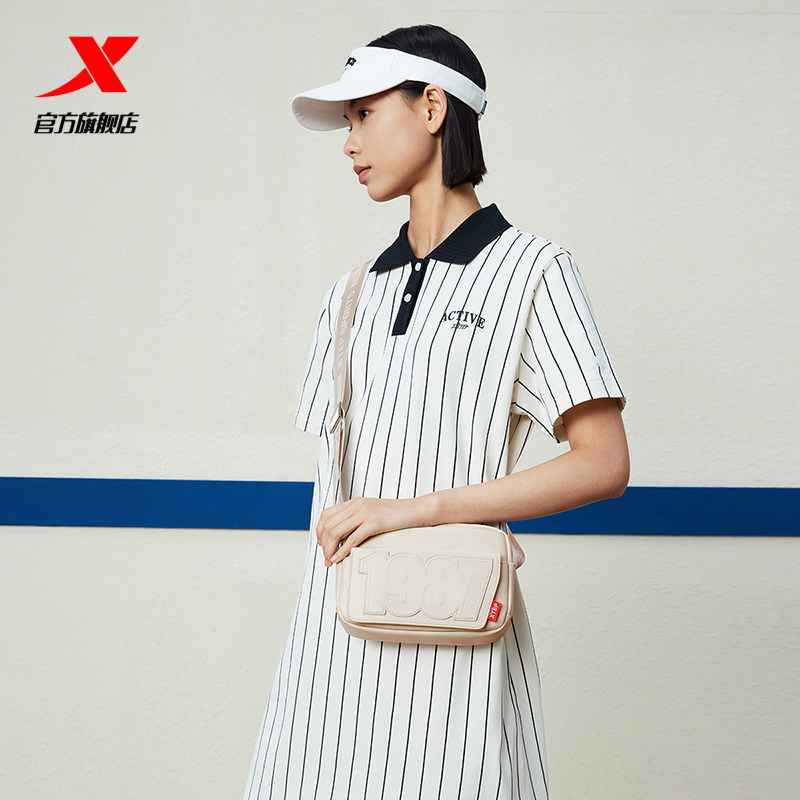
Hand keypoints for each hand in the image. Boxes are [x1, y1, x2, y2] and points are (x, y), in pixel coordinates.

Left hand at [316, 496, 430, 566]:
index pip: (326, 515)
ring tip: (331, 560)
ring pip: (336, 532)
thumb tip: (344, 535)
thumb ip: (357, 519)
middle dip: (323, 544)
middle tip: (326, 558)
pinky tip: (339, 559)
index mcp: (354, 502)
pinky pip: (352, 539)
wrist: (415, 510)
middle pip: (328, 525)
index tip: (322, 544)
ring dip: (329, 549)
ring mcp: (365, 513)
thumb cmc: (396, 515)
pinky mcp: (374, 523)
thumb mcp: (372, 512)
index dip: (320, 531)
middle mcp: (356, 505)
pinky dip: (342, 551)